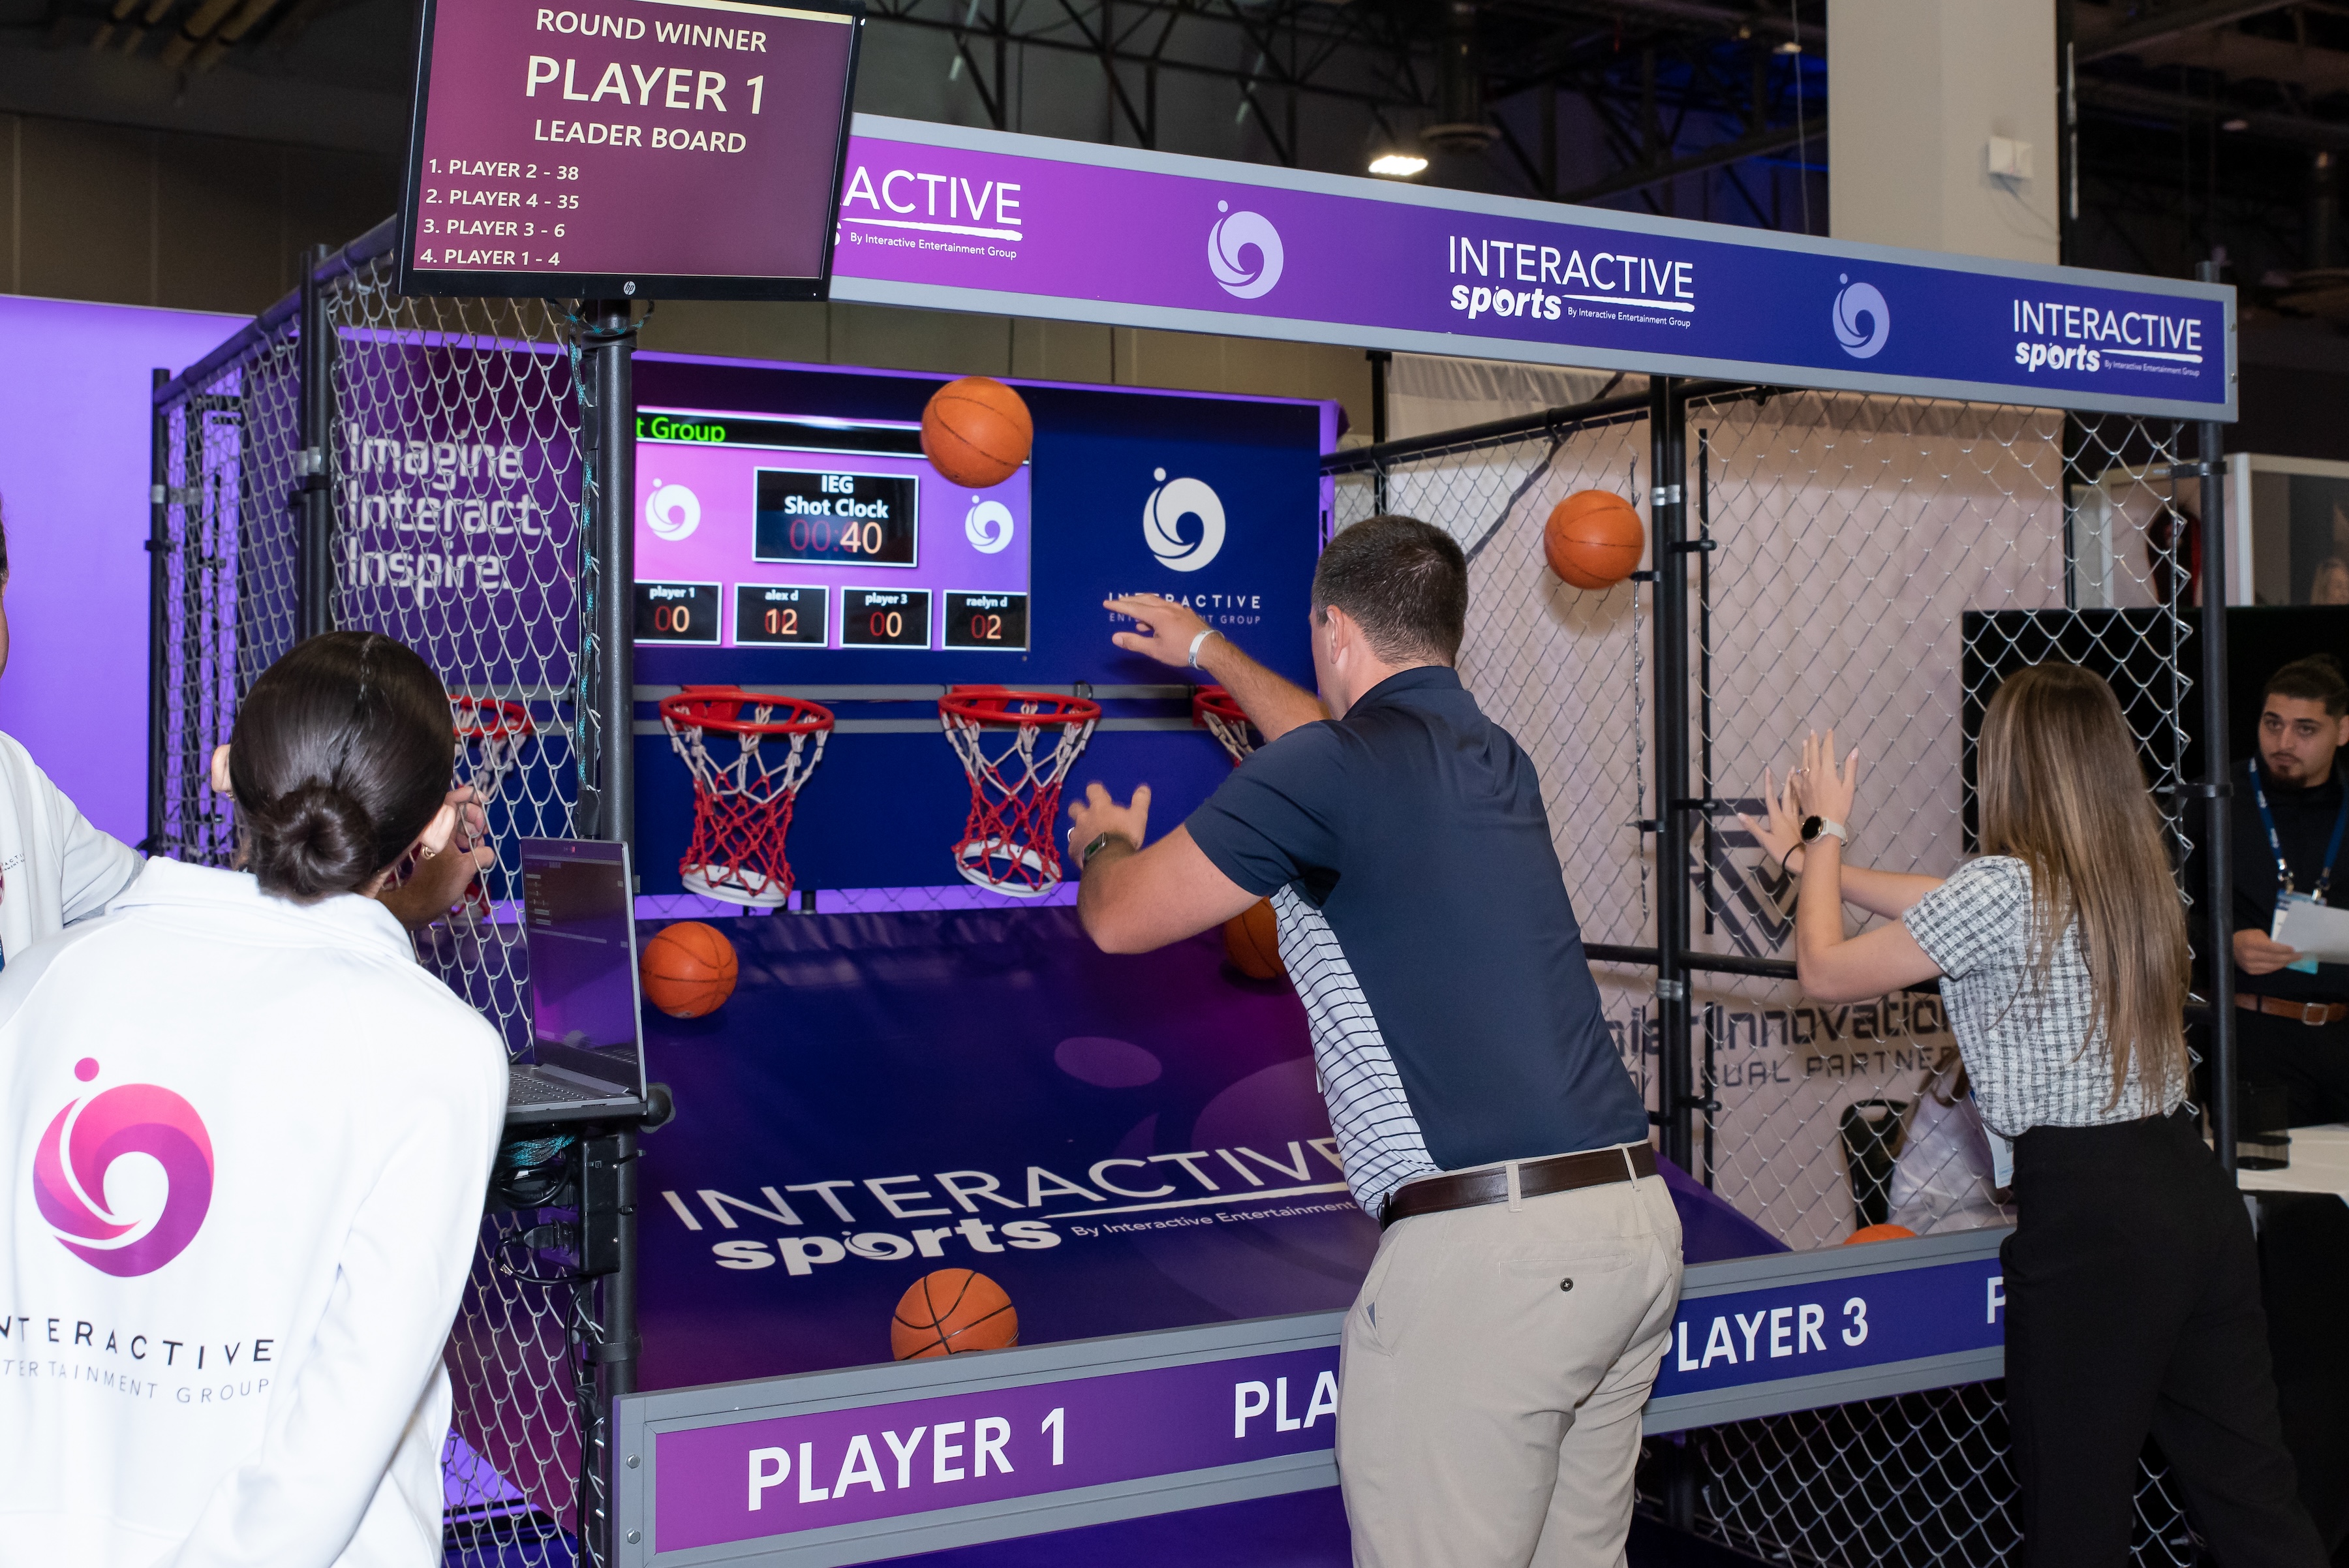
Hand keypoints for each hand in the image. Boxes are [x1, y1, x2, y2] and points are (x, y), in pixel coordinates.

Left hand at [375, 785, 494, 929]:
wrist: (418, 905)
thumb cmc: (440, 884)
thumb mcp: (467, 867)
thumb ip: (482, 854)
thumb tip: (487, 851)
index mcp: (439, 830)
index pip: (451, 801)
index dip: (468, 796)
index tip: (484, 800)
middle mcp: (436, 833)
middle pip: (456, 812)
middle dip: (474, 817)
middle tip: (483, 830)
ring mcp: (436, 842)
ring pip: (457, 826)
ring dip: (471, 831)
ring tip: (480, 844)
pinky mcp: (437, 853)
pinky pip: (454, 839)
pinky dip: (466, 842)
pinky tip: (473, 853)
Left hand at [1066, 781, 1150, 867]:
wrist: (1109, 860)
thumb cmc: (1124, 836)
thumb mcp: (1138, 817)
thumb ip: (1140, 801)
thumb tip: (1144, 787)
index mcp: (1100, 807)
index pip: (1093, 789)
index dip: (1096, 790)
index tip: (1101, 795)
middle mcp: (1084, 817)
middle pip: (1075, 806)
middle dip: (1079, 808)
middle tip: (1089, 816)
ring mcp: (1076, 834)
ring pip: (1073, 828)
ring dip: (1079, 831)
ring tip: (1088, 838)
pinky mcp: (1073, 850)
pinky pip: (1073, 847)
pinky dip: (1079, 850)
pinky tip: (1085, 855)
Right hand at [1105, 594, 1214, 669]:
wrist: (1209, 649)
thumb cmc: (1181, 650)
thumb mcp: (1155, 650)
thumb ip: (1135, 642)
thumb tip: (1116, 637)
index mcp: (1157, 615)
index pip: (1133, 608)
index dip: (1118, 606)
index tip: (1107, 603)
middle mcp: (1167, 607)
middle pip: (1145, 600)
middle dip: (1130, 601)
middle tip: (1120, 602)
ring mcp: (1179, 609)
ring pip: (1157, 602)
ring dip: (1144, 606)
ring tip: (1137, 618)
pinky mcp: (1187, 614)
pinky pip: (1167, 608)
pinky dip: (1157, 611)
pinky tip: (1158, 622)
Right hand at [1735, 767, 1806, 876]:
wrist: (1803, 860)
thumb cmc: (1782, 851)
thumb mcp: (1765, 841)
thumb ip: (1753, 827)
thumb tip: (1740, 814)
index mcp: (1777, 818)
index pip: (1771, 797)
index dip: (1769, 784)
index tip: (1768, 770)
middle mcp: (1788, 816)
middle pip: (1788, 795)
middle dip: (1788, 781)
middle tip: (1792, 767)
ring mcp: (1797, 820)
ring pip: (1798, 800)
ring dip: (1798, 788)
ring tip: (1800, 777)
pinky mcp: (1805, 826)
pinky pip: (1804, 809)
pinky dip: (1805, 800)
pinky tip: (1809, 798)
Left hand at [1791, 728, 1860, 825]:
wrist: (1824, 825)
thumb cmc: (1840, 807)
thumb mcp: (1849, 788)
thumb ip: (1850, 768)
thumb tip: (1854, 750)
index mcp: (1827, 772)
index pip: (1827, 751)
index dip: (1828, 740)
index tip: (1829, 731)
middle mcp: (1813, 774)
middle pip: (1812, 754)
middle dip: (1813, 742)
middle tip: (1812, 732)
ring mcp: (1805, 783)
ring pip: (1803, 763)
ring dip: (1804, 752)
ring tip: (1803, 743)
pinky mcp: (1800, 792)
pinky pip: (1795, 779)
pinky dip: (1795, 771)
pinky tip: (1794, 769)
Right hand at [2235, 927, 2305, 976]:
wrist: (2228, 947)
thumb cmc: (2245, 937)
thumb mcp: (2256, 934)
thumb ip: (2269, 940)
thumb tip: (2284, 947)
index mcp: (2250, 943)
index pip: (2271, 948)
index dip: (2284, 949)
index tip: (2294, 949)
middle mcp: (2249, 956)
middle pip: (2274, 958)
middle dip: (2288, 957)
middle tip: (2298, 955)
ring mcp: (2249, 965)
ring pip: (2272, 966)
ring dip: (2284, 963)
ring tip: (2292, 959)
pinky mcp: (2250, 971)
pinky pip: (2267, 970)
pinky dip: (2276, 967)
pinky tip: (2282, 963)